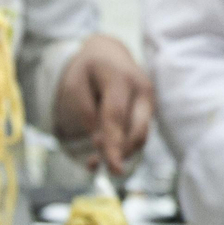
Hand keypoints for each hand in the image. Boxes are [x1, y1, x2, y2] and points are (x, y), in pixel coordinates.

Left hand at [53, 36, 154, 174]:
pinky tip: (100, 156)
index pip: (116, 115)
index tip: (113, 166)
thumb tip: (99, 139)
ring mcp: (149, 101)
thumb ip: (84, 109)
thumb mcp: (75, 82)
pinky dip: (122, 148)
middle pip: (138, 129)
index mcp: (120, 78)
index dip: (113, 143)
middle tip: (111, 170)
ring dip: (121, 153)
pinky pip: (138, 135)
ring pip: (140, 136)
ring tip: (94, 160)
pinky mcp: (149, 112)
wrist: (110, 53)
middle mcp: (141, 89)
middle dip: (125, 152)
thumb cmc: (89, 69)